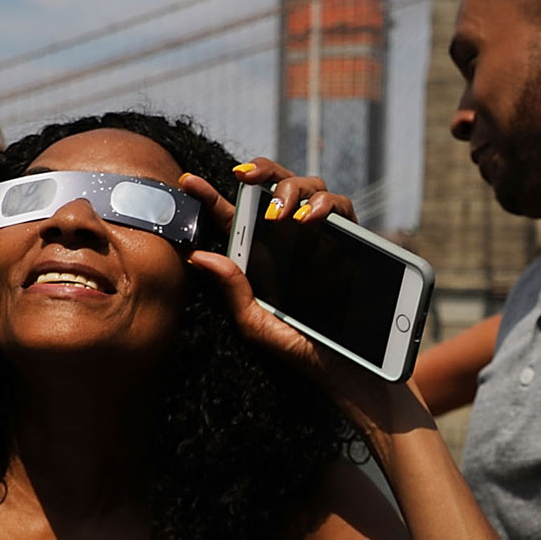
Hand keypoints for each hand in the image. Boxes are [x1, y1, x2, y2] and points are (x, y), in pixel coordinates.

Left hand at [182, 158, 384, 405]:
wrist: (351, 367)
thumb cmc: (302, 349)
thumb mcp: (257, 324)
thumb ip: (233, 290)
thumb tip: (200, 256)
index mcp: (262, 257)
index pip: (234, 218)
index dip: (210, 197)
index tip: (189, 182)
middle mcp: (291, 241)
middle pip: (275, 187)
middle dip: (261, 172)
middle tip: (245, 176)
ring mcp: (322, 237)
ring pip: (309, 187)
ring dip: (291, 188)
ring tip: (279, 212)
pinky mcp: (350, 240)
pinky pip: (341, 206)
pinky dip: (325, 204)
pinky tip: (310, 218)